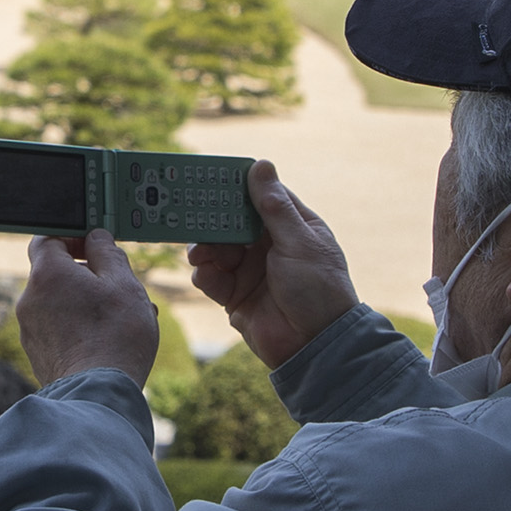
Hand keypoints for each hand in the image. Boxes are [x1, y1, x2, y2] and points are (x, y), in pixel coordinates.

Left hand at [16, 230, 163, 387]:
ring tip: (121, 319)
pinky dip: (78, 327)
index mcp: (47, 274)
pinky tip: (107, 340)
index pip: (48, 238)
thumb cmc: (115, 337)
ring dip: (86, 303)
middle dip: (85, 275)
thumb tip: (97, 239)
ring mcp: (30, 329)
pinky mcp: (37, 354)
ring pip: (59, 303)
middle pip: (54, 273)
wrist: (99, 395)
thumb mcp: (124, 284)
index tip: (95, 247)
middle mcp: (29, 299)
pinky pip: (57, 329)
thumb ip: (107, 253)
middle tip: (117, 287)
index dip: (72, 238)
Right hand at [187, 160, 355, 369]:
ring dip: (205, 249)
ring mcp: (251, 271)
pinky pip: (212, 278)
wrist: (314, 346)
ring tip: (200, 254)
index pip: (260, 197)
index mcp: (292, 227)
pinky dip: (205, 275)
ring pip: (217, 249)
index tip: (210, 177)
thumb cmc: (318, 290)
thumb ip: (274, 207)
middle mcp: (269, 246)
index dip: (237, 186)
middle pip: (232, 223)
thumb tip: (261, 165)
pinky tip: (205, 276)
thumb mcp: (298, 243)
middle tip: (192, 216)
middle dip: (213, 221)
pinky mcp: (236, 296)